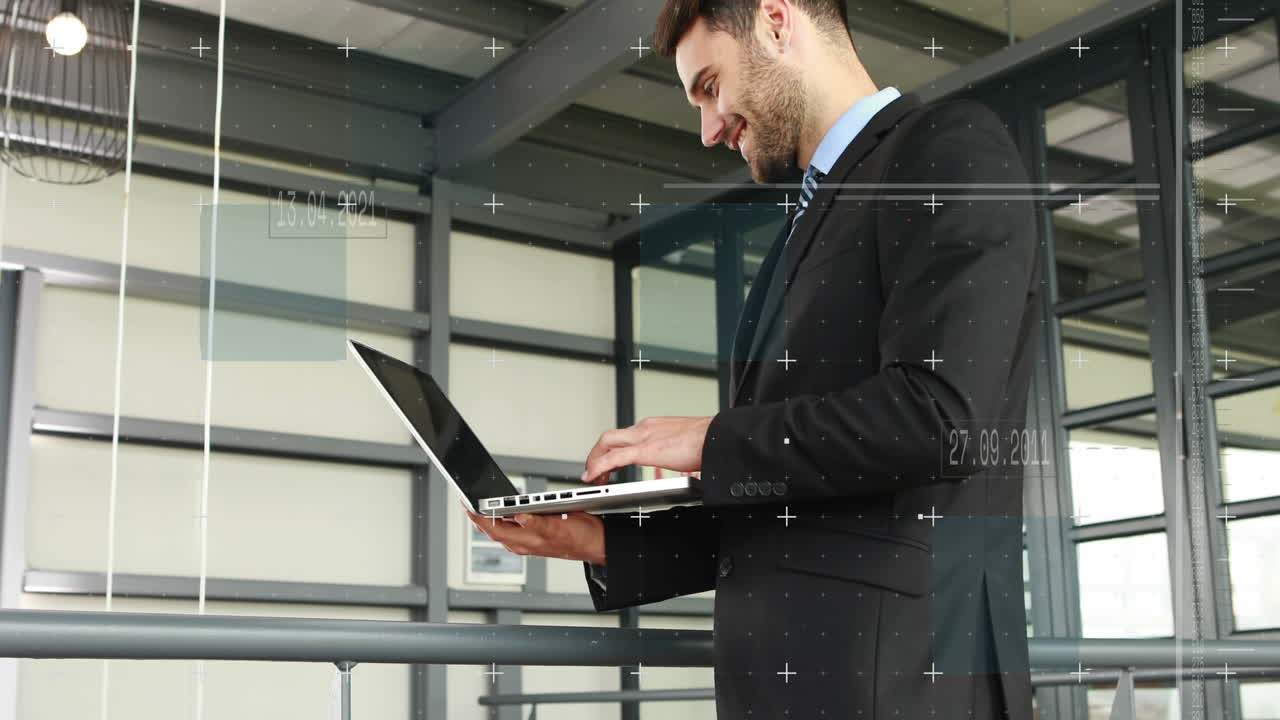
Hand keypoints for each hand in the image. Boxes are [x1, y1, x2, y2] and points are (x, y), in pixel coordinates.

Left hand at [463, 502, 605, 564]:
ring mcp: (529, 540)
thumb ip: (538, 524)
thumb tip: (519, 518)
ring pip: (501, 528)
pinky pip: (513, 526)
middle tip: (466, 500)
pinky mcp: (536, 534)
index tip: (465, 503)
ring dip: (489, 516)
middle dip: (479, 516)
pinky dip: (504, 516)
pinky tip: (503, 509)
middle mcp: (524, 542)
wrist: (596, 543)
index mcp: (526, 541)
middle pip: (493, 529)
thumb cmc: (581, 539)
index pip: (493, 528)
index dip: (478, 516)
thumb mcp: (559, 528)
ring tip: (478, 503)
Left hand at [580, 415, 713, 485]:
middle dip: (596, 454)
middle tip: (595, 472)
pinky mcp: (645, 450)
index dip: (610, 449)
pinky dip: (599, 467)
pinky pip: (614, 458)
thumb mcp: (682, 444)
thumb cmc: (706, 441)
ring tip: (592, 477)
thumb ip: (673, 452)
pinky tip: (593, 477)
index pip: (623, 435)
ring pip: (606, 443)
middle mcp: (645, 428)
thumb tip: (677, 463)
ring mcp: (644, 437)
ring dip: (594, 460)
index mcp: (653, 426)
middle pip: (609, 437)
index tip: (609, 463)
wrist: (717, 437)